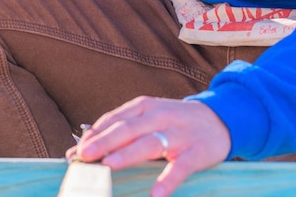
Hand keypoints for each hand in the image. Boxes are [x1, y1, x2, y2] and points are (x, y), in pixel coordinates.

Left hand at [70, 97, 230, 196]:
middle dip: (104, 142)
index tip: (75, 152)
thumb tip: (83, 145)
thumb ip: (119, 129)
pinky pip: (181, 167)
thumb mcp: (148, 118)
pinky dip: (168, 179)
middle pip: (128, 129)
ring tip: (109, 165)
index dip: (94, 135)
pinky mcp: (196, 152)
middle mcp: (160, 117)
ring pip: (150, 143)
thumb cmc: (174, 121)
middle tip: (83, 156)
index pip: (115, 120)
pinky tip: (157, 193)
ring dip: (128, 154)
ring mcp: (179, 134)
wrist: (219, 119)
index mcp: (144, 107)